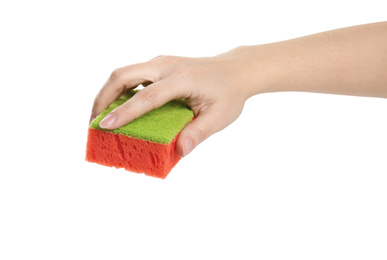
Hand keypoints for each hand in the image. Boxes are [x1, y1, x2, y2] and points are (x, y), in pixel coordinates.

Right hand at [91, 51, 255, 156]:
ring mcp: (162, 62)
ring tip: (101, 116)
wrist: (236, 70)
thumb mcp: (218, 117)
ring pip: (124, 72)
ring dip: (108, 92)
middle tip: (94, 122)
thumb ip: (198, 133)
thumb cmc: (228, 93)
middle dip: (103, 98)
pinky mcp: (159, 64)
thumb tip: (179, 152)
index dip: (125, 112)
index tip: (105, 126)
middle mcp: (167, 65)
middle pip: (123, 75)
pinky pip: (132, 74)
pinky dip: (119, 89)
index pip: (146, 96)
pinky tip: (119, 106)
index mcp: (182, 79)